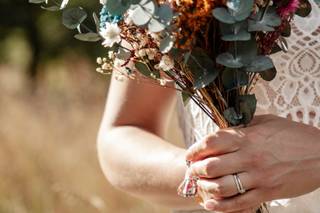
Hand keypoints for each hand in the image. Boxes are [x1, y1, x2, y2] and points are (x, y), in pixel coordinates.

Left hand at [186, 115, 319, 211]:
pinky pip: (238, 203)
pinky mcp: (267, 193)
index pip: (211, 143)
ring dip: (205, 188)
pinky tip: (210, 205)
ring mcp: (258, 177)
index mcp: (248, 137)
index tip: (190, 155)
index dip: (195, 149)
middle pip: (211, 166)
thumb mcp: (267, 122)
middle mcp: (249, 157)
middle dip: (196, 170)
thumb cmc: (293, 135)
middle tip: (192, 171)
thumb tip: (222, 130)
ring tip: (200, 185)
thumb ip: (243, 126)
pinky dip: (221, 207)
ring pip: (221, 187)